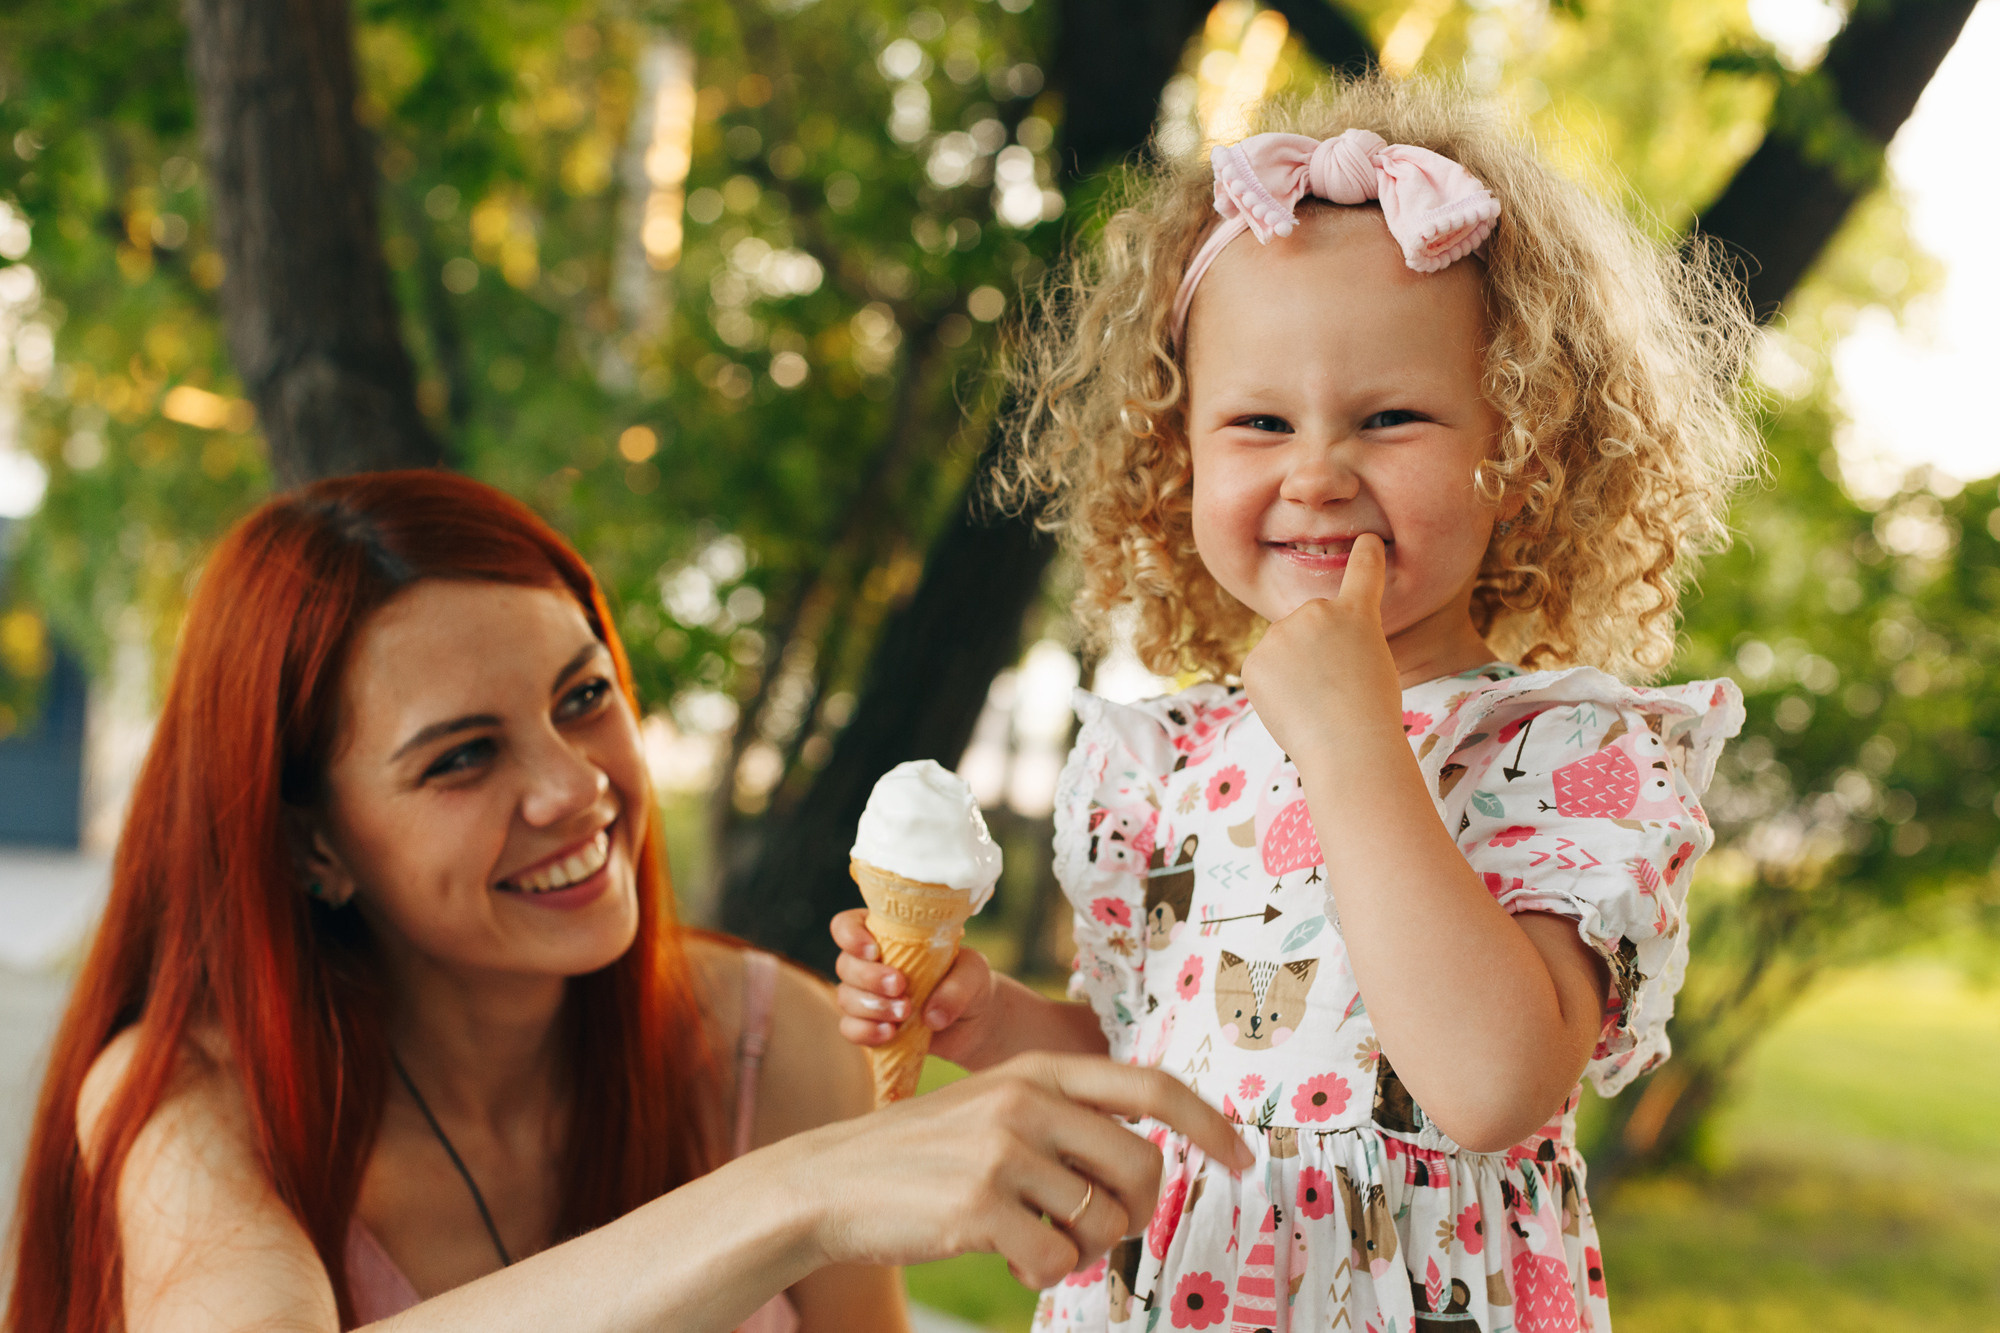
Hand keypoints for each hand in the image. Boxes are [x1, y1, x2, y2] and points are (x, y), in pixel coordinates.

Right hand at [791, 1053, 1254, 1287]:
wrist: (829, 1184)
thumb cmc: (923, 1155)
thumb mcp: (994, 1108)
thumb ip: (1064, 1119)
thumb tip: (1149, 1164)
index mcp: (1037, 1070)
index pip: (1150, 1085)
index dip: (1207, 1123)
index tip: (1241, 1157)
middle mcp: (1026, 1101)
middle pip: (1142, 1166)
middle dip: (1137, 1212)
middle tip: (1102, 1228)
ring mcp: (1002, 1152)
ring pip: (1103, 1222)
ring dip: (1082, 1248)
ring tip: (1037, 1238)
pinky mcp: (979, 1206)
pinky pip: (1056, 1260)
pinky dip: (1043, 1272)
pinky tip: (1007, 1255)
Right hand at [831, 908, 999, 1066]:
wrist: (973, 1020)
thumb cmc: (968, 982)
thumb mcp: (974, 973)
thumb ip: (957, 988)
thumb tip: (931, 1016)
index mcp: (887, 934)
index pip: (847, 925)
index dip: (850, 936)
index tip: (873, 951)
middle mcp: (870, 962)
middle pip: (845, 964)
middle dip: (869, 978)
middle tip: (900, 987)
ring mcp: (866, 995)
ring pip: (845, 997)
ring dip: (872, 1007)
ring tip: (904, 1014)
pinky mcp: (869, 1025)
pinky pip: (850, 1028)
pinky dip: (866, 1032)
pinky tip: (890, 1034)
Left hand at [1241, 533, 1402, 760]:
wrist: (1348, 746)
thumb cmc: (1371, 716)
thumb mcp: (1374, 666)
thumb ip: (1345, 645)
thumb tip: (1312, 653)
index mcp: (1357, 614)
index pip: (1363, 573)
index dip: (1366, 556)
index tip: (1367, 541)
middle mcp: (1317, 612)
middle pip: (1309, 625)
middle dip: (1314, 650)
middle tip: (1334, 687)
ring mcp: (1282, 634)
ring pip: (1283, 649)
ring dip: (1293, 670)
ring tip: (1315, 701)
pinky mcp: (1255, 660)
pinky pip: (1263, 670)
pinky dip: (1273, 689)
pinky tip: (1292, 707)